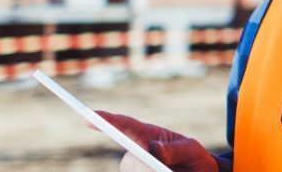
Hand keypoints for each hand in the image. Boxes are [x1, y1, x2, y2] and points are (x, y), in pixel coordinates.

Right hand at [94, 110, 228, 171]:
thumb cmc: (194, 158)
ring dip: (147, 171)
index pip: (125, 126)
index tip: (87, 116)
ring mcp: (137, 167)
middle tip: (160, 170)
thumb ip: (176, 149)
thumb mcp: (191, 150)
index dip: (106, 120)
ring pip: (131, 171)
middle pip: (128, 160)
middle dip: (142, 166)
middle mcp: (138, 151)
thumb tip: (154, 147)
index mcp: (149, 135)